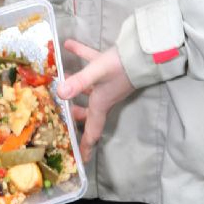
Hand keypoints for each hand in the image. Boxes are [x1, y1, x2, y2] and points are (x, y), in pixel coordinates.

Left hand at [56, 39, 134, 162]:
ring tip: (61, 77)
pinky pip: (93, 62)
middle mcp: (104, 96)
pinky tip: (68, 44)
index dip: (86, 146)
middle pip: (89, 111)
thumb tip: (59, 93)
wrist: (144, 50)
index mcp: (101, 104)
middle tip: (64, 113)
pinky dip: (81, 54)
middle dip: (77, 114)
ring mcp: (109, 82)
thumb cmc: (120, 67)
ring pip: (90, 88)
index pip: (93, 131)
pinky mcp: (112, 66)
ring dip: (76, 84)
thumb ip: (78, 83)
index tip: (82, 159)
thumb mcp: (97, 74)